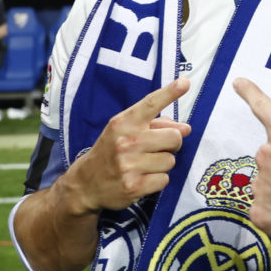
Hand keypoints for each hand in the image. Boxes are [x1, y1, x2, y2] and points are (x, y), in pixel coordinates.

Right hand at [67, 78, 191, 213]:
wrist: (85, 184)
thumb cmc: (110, 152)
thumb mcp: (124, 131)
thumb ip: (155, 125)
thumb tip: (186, 128)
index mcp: (123, 123)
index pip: (150, 104)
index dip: (170, 93)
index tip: (185, 83)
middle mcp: (126, 141)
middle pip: (173, 137)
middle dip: (172, 143)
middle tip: (159, 147)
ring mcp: (130, 165)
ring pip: (170, 160)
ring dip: (162, 163)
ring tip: (145, 165)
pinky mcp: (134, 187)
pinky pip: (164, 179)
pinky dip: (157, 180)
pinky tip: (142, 179)